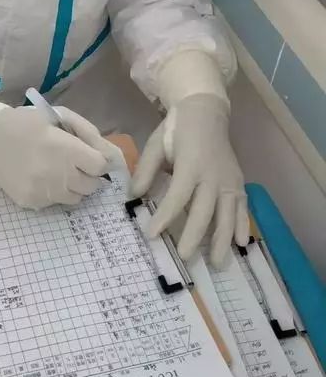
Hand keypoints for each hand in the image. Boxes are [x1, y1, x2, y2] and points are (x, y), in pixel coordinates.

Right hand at [0, 106, 120, 208]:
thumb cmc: (26, 123)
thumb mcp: (59, 116)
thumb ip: (88, 132)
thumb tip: (110, 154)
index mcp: (66, 149)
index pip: (100, 167)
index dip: (96, 161)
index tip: (87, 156)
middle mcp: (58, 174)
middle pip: (92, 186)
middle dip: (87, 175)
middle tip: (72, 165)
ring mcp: (44, 191)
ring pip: (76, 198)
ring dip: (72, 187)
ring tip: (56, 172)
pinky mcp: (31, 202)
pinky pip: (54, 203)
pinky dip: (52, 194)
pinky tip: (39, 178)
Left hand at [131, 94, 248, 267]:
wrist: (206, 112)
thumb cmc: (176, 129)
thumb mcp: (155, 144)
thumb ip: (145, 170)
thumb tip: (134, 196)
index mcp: (190, 165)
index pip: (177, 196)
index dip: (165, 217)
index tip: (152, 235)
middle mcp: (213, 175)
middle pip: (204, 211)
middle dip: (195, 237)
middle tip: (186, 259)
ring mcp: (229, 180)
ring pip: (227, 214)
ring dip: (223, 240)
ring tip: (218, 263)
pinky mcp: (238, 181)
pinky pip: (242, 207)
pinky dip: (242, 225)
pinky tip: (242, 244)